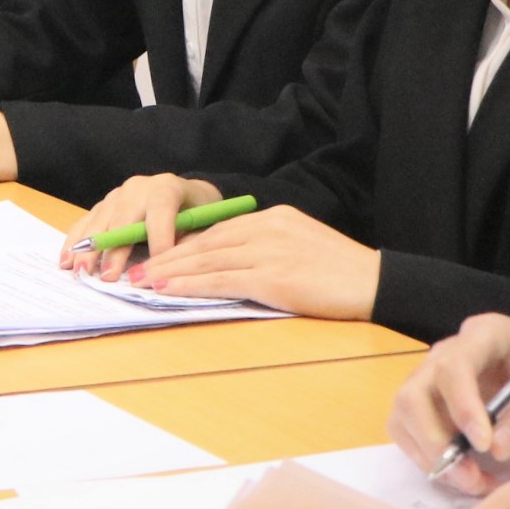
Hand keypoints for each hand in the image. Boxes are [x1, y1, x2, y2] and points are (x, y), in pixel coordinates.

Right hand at [61, 175, 219, 280]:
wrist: (186, 195)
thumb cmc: (198, 213)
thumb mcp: (205, 224)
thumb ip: (191, 242)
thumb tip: (173, 265)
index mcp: (167, 188)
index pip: (160, 213)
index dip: (159, 241)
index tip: (154, 270)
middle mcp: (138, 188)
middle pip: (122, 219)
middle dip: (114, 250)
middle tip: (108, 276)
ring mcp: (117, 195)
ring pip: (99, 221)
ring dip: (88, 249)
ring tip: (81, 272)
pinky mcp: (103, 205)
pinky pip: (85, 222)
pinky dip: (75, 242)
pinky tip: (66, 260)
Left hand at [124, 205, 381, 319]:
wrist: (374, 282)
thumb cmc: (340, 271)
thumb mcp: (301, 245)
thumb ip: (268, 247)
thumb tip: (232, 262)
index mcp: (272, 218)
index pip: (217, 231)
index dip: (183, 244)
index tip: (157, 255)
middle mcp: (266, 228)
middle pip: (204, 243)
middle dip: (166, 256)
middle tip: (134, 268)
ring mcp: (269, 251)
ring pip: (207, 261)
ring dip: (169, 272)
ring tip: (141, 280)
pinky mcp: (273, 277)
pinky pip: (222, 280)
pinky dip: (190, 285)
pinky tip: (168, 290)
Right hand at [389, 312, 509, 492]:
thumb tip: (496, 449)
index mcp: (485, 334)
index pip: (454, 367)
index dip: (461, 408)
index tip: (483, 446)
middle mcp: (448, 351)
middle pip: (413, 393)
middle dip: (434, 442)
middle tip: (469, 478)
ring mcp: (433, 375)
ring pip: (404, 415)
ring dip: (428, 455)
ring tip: (471, 481)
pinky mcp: (430, 401)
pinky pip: (409, 430)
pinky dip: (428, 457)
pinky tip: (465, 473)